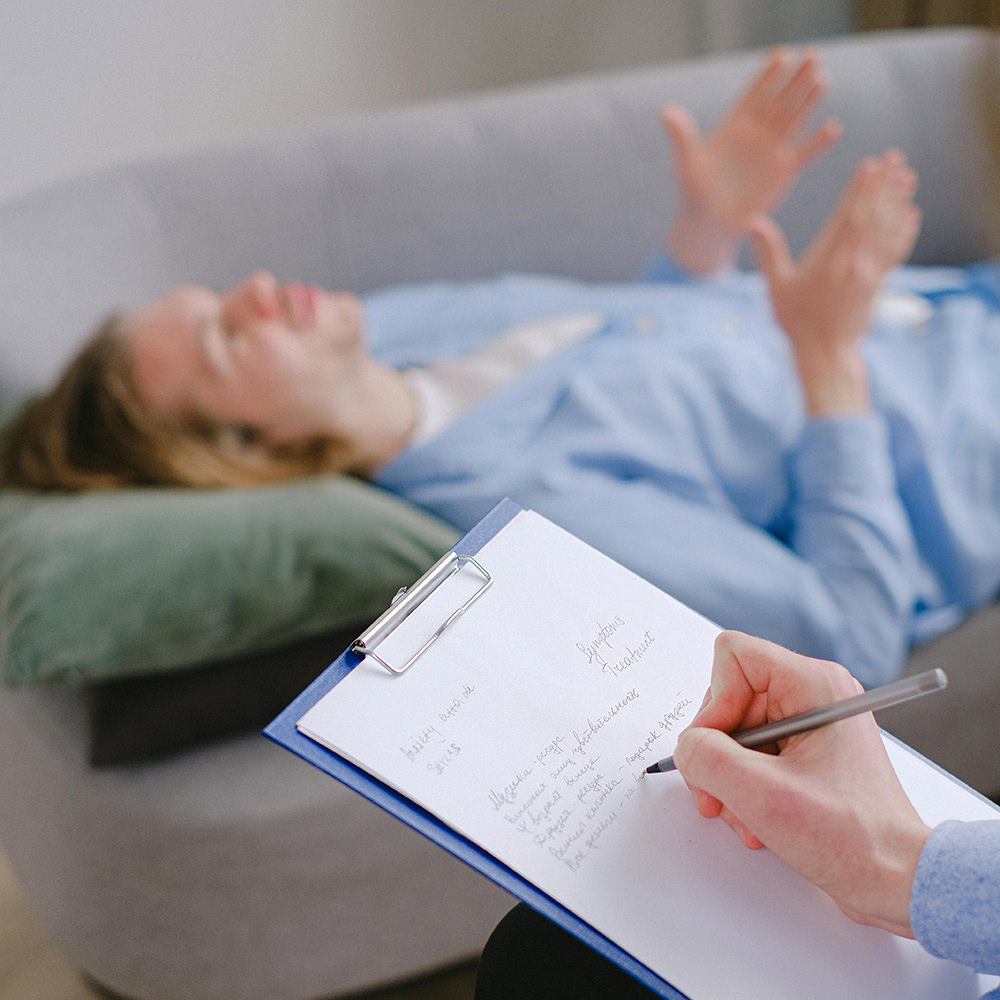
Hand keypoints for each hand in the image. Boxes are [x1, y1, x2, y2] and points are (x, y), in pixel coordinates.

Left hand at [664, 47, 841, 274]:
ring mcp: (771, 150)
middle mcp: (756, 133)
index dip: (767, 74)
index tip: (781, 54)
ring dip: (809, 100)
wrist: (710, 227)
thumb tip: (665, 111)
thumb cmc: (694, 195)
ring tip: (823, 78)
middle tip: (813, 53)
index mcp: (733, 126)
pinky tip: (833, 127)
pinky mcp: (783, 172)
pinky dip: (818, 142)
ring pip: (794, 119)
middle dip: (796, 77)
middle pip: (780, 99)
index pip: (753, 94)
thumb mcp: (686, 164)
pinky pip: (805, 152)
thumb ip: (681, 137)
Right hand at [672, 631, 930, 937]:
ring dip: (728, 779)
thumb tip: (687, 747)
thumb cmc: (852, 837)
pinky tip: (757, 819)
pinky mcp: (804, 751)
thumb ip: (707, 758)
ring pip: (733, 731)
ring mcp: (808, 723)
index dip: (715, 702)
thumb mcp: (762, 795)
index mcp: (814, 684)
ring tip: (746, 816)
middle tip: (719, 795)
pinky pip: (749, 754)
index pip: (734, 656)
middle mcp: (812, 694)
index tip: (721, 749)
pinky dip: (743, 788)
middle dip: (717, 752)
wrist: (896, 880)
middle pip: (728, 698)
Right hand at [750, 149, 920, 414]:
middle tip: (896, 157)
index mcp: (828, 258)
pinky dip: (904, 230)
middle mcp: (854, 261)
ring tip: (907, 176)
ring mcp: (869, 271)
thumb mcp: (776, 288)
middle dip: (884, 185)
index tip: (871, 163)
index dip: (861, 187)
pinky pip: (895, 251)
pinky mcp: (878, 283)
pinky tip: (911, 215)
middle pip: (873, 215)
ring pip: (888, 229)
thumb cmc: (796, 322)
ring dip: (898, 200)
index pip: (849, 214)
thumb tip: (752, 222)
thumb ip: (768, 252)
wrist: (825, 352)